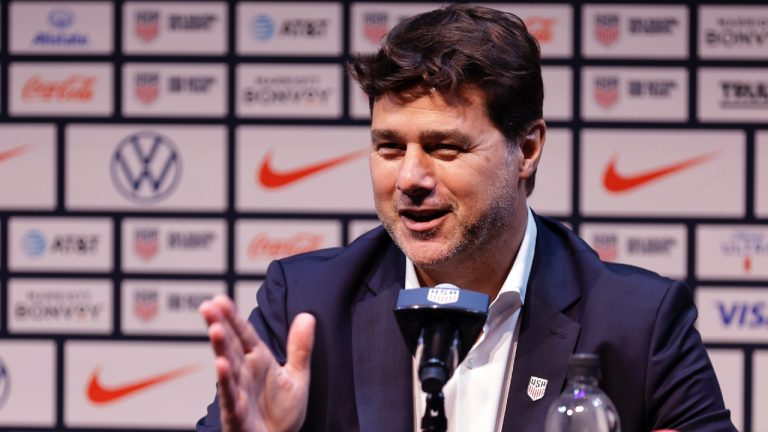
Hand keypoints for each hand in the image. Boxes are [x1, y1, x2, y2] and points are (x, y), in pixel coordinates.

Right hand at [199, 295, 315, 431]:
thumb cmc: (280, 414)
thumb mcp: (296, 376)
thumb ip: (300, 347)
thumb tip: (307, 315)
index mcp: (258, 361)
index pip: (244, 335)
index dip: (233, 318)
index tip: (220, 300)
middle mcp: (245, 374)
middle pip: (231, 345)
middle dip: (220, 325)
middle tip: (208, 306)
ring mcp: (238, 392)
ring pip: (228, 366)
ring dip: (220, 348)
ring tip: (215, 328)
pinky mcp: (236, 413)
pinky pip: (230, 395)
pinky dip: (226, 381)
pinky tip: (221, 365)